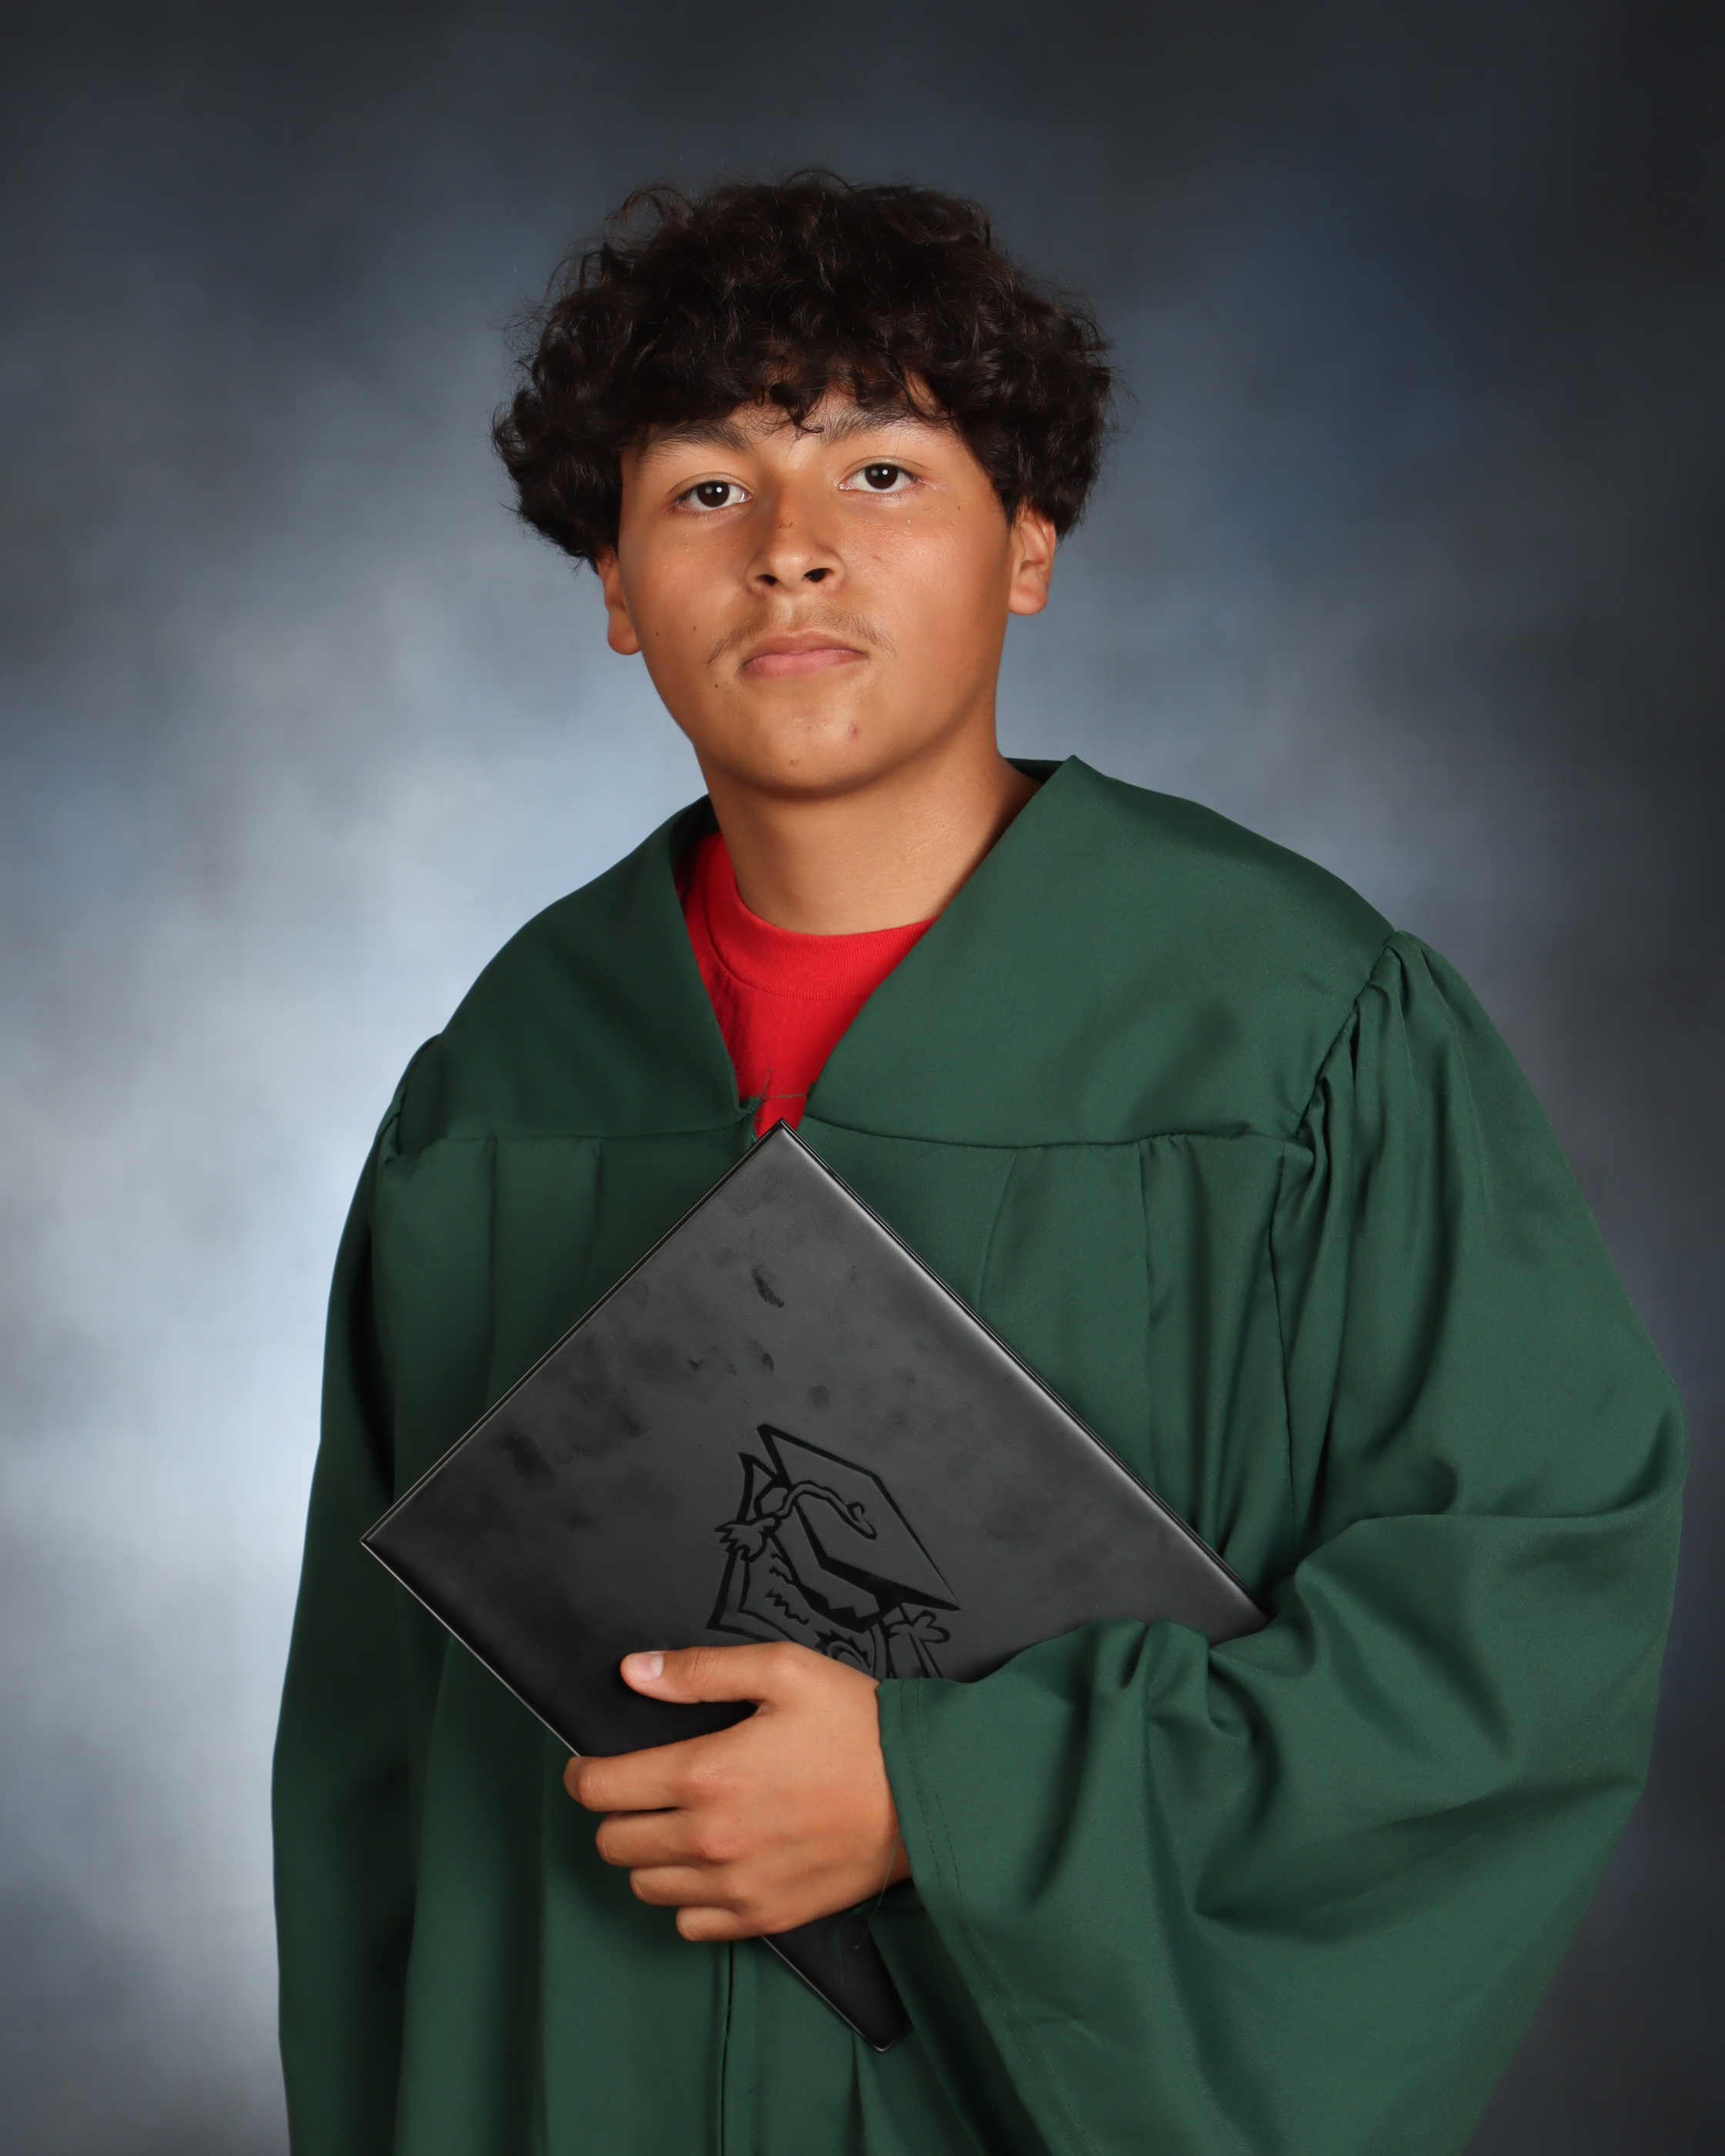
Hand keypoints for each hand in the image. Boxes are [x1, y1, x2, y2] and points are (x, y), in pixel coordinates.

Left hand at [564, 1642, 911, 1940]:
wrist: (924, 1793)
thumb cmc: (857, 1724)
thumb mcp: (783, 1671)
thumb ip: (700, 1671)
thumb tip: (632, 1672)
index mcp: (706, 1773)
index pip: (603, 1788)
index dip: (584, 1775)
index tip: (590, 1768)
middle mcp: (711, 1839)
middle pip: (614, 1844)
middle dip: (615, 1813)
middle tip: (641, 1792)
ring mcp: (736, 1886)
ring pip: (645, 1887)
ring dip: (648, 1857)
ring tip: (678, 1826)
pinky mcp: (764, 1918)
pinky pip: (690, 1925)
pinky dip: (687, 1899)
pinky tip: (710, 1865)